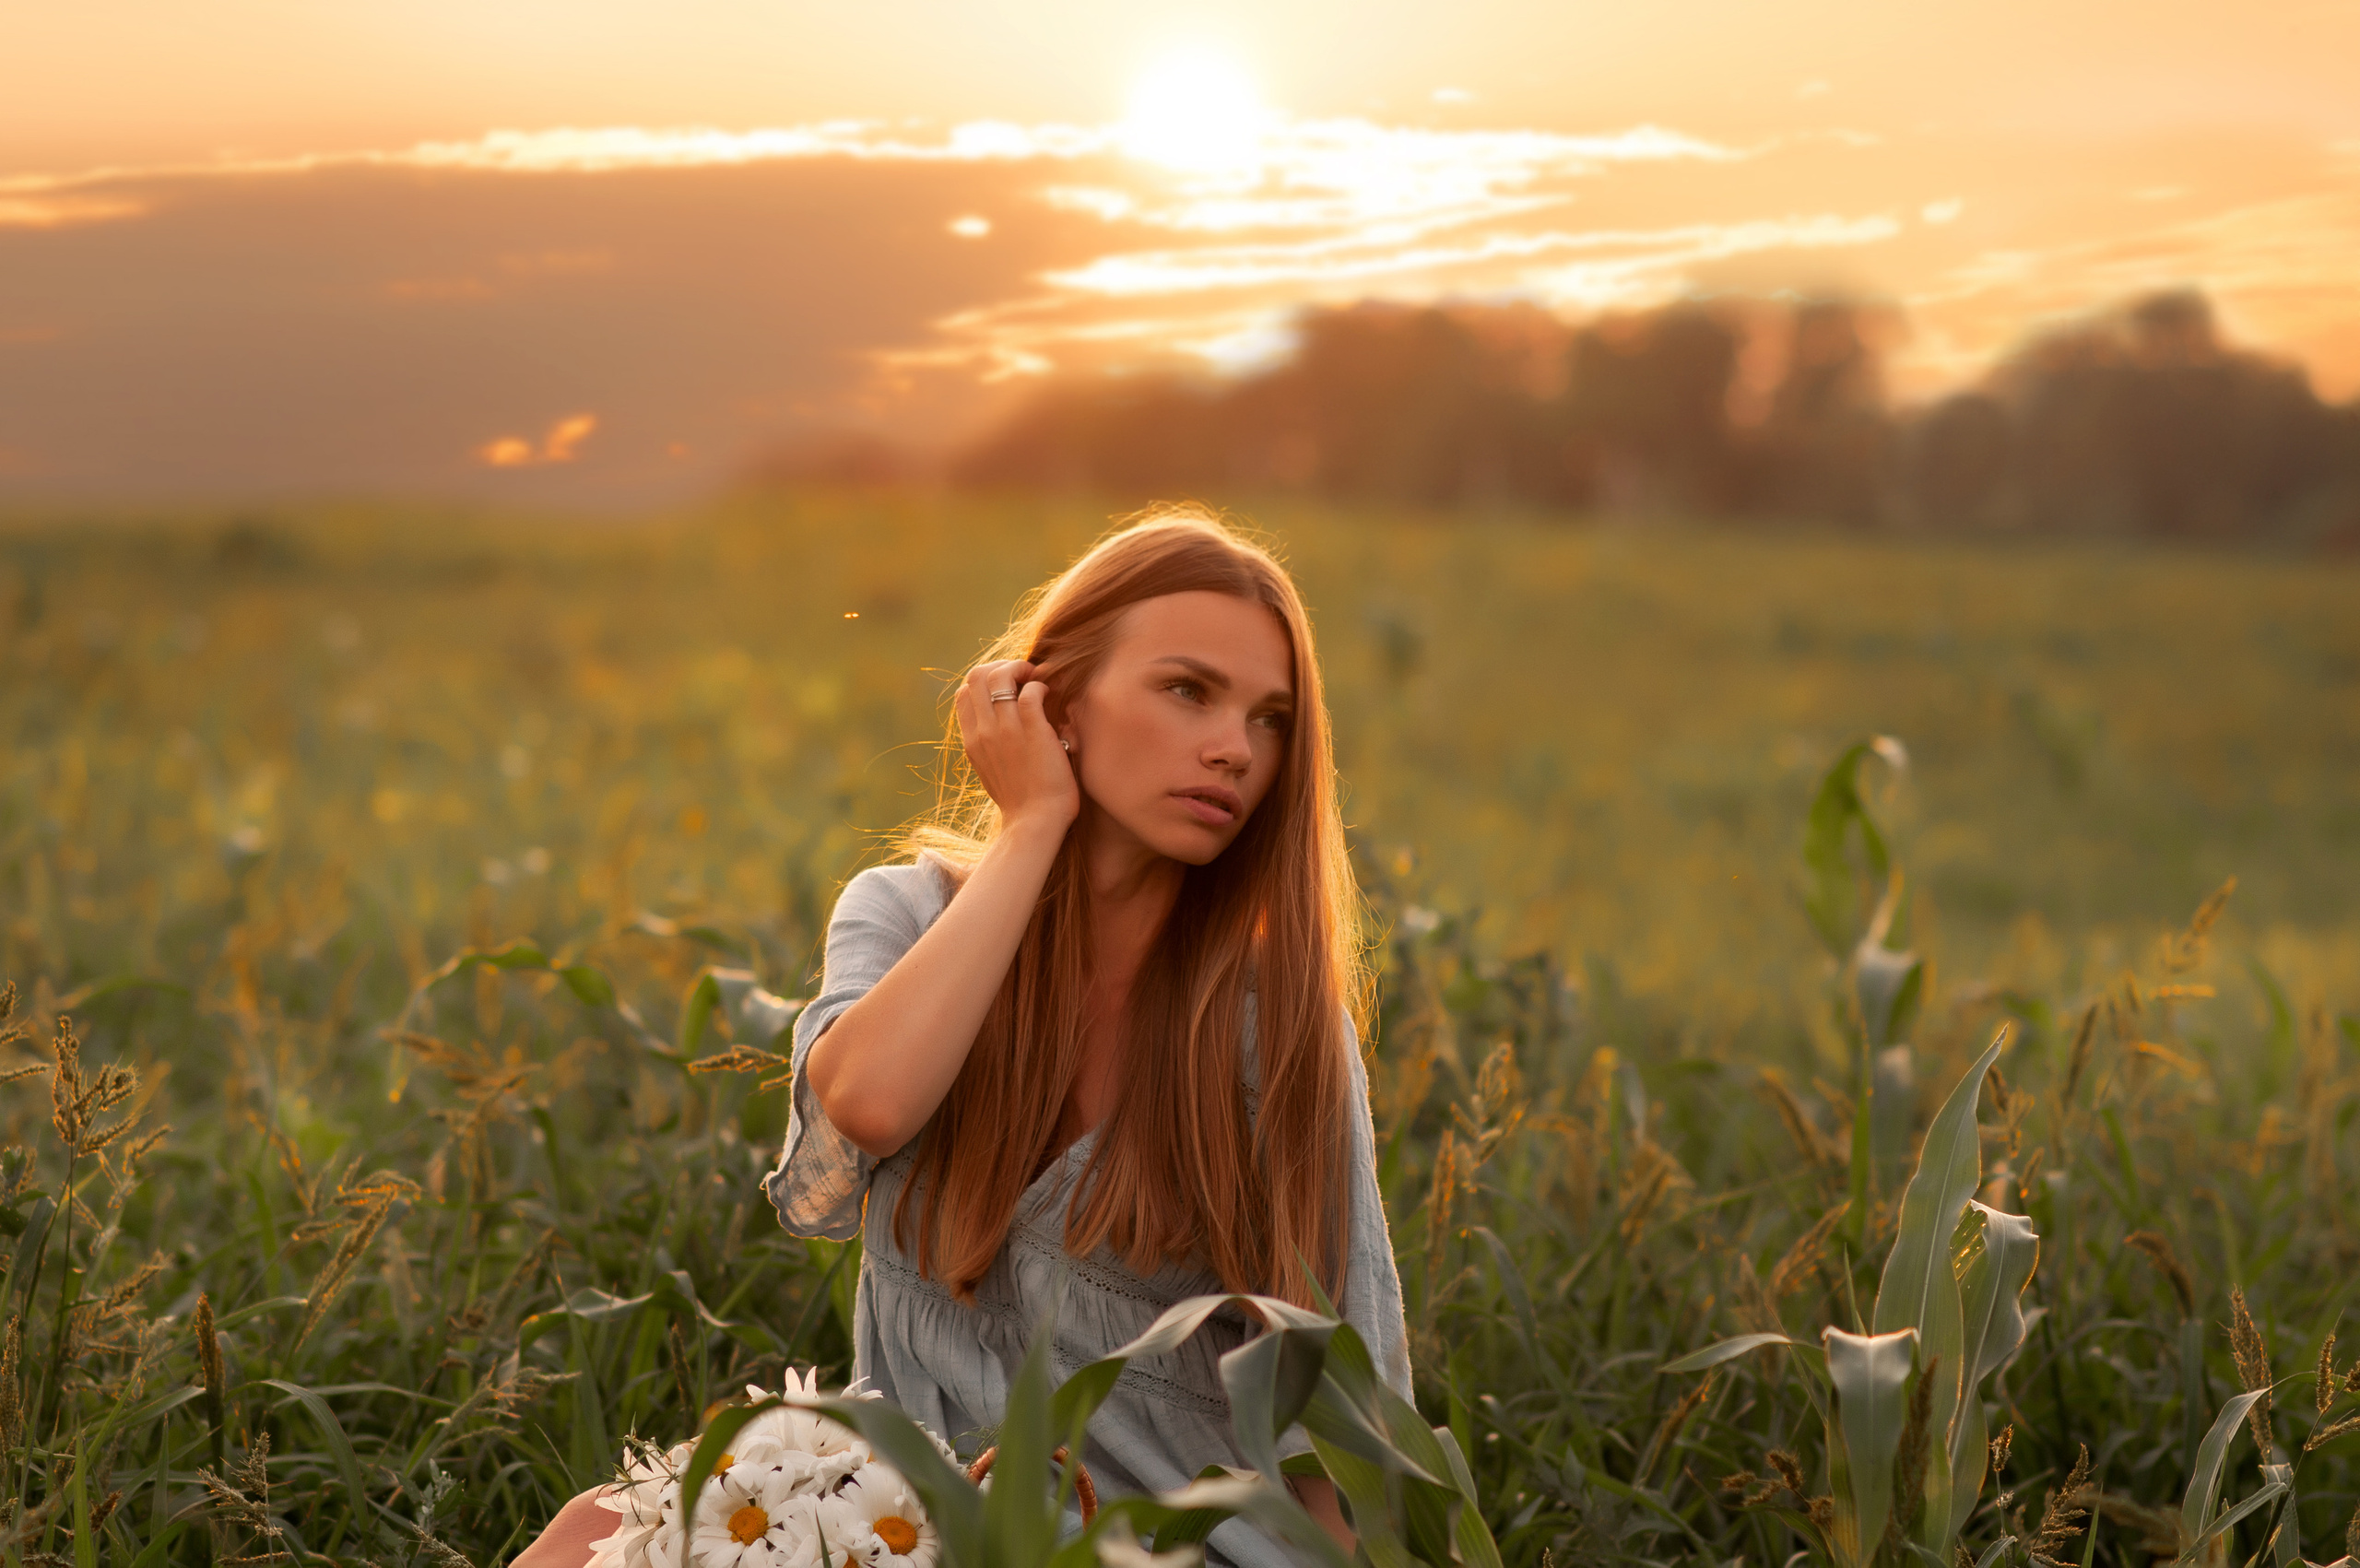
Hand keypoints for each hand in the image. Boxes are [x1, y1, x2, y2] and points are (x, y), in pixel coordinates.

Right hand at [954, 659, 1078, 837]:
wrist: (1035, 823)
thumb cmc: (1021, 801)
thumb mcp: (990, 770)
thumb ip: (988, 745)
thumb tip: (996, 724)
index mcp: (971, 740)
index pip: (964, 692)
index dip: (985, 680)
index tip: (1008, 687)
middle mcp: (983, 732)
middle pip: (977, 675)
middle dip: (1002, 666)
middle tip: (1024, 676)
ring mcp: (1006, 730)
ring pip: (1000, 675)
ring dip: (1021, 668)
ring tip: (1036, 679)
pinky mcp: (1033, 731)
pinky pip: (1031, 691)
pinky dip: (1041, 685)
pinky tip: (1050, 696)